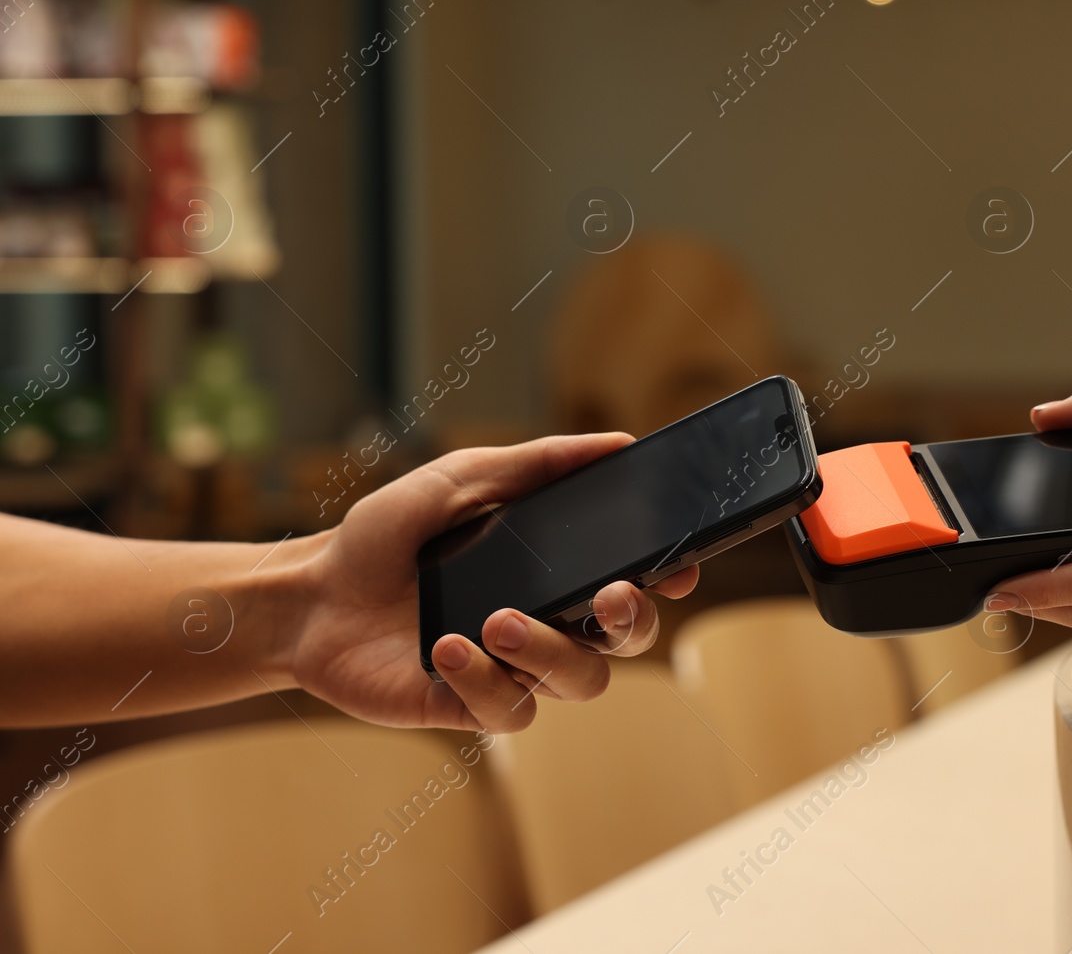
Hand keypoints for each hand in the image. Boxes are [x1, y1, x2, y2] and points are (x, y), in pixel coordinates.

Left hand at [285, 433, 697, 730]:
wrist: (310, 593)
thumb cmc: (386, 535)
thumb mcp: (462, 478)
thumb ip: (538, 463)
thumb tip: (616, 441)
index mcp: (555, 570)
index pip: (635, 579)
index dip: (669, 577)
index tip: (678, 566)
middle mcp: (546, 623)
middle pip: (627, 638)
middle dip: (631, 620)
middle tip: (607, 597)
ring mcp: (514, 669)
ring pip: (581, 682)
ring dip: (550, 651)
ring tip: (496, 620)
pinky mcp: (472, 708)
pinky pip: (513, 712)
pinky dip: (485, 677)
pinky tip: (445, 647)